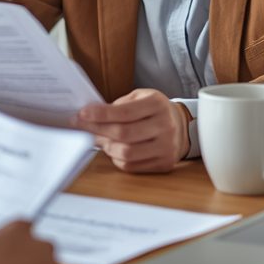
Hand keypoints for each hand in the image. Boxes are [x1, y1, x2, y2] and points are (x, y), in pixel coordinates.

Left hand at [74, 89, 189, 172]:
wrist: (181, 126)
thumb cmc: (154, 110)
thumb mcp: (140, 97)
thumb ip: (119, 105)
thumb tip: (90, 115)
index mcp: (157, 104)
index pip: (124, 112)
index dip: (100, 114)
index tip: (82, 114)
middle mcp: (165, 126)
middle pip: (124, 134)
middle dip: (98, 131)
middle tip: (83, 128)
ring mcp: (166, 147)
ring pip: (127, 153)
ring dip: (106, 147)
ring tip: (98, 139)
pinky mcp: (164, 163)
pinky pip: (132, 166)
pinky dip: (116, 159)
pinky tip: (112, 150)